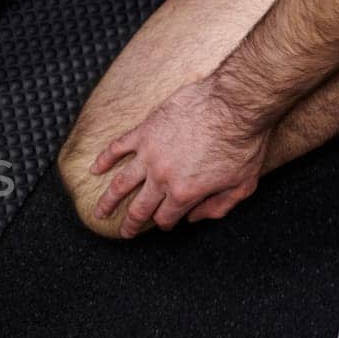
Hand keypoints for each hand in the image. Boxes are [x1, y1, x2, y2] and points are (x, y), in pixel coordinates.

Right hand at [90, 77, 268, 236]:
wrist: (235, 105)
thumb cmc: (243, 143)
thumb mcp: (243, 185)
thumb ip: (219, 207)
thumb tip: (196, 219)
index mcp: (185, 193)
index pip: (166, 218)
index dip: (164, 224)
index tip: (164, 224)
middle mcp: (162, 177)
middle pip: (140, 207)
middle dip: (130, 224)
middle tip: (123, 232)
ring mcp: (149, 154)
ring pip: (121, 183)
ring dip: (108, 200)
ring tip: (99, 211)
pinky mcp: (144, 132)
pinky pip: (117, 147)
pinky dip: (104, 159)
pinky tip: (95, 169)